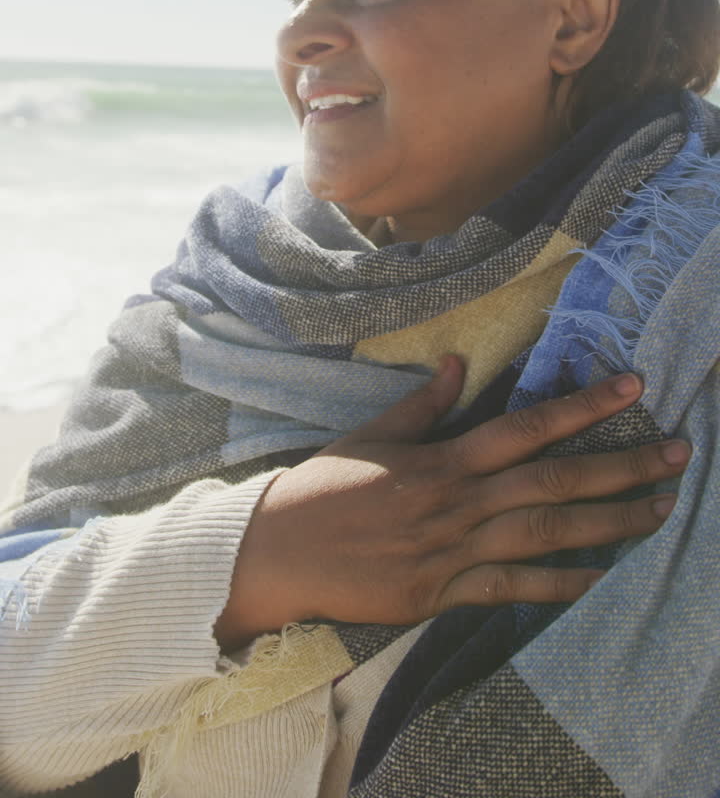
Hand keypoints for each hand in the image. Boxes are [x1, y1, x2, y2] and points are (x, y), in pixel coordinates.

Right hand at [215, 358, 688, 647]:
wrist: (276, 554)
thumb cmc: (321, 487)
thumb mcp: (370, 435)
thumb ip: (424, 404)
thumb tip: (462, 362)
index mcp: (440, 459)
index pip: (526, 427)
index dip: (583, 405)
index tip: (631, 385)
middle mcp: (456, 504)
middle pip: (553, 483)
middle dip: (620, 467)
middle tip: (677, 453)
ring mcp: (452, 553)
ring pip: (546, 537)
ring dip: (608, 524)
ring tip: (658, 511)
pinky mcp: (440, 594)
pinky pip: (510, 590)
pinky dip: (556, 585)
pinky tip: (598, 578)